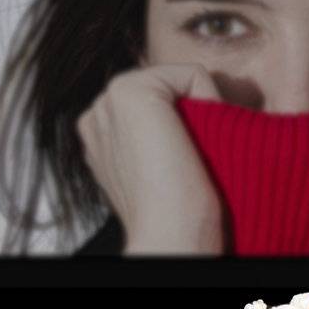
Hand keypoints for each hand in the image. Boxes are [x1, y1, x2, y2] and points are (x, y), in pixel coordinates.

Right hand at [76, 64, 224, 254]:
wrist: (170, 233)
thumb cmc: (176, 215)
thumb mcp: (158, 168)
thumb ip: (157, 139)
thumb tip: (197, 114)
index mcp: (98, 135)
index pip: (157, 107)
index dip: (184, 128)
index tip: (184, 166)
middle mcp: (97, 113)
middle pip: (168, 91)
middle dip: (192, 115)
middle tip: (192, 161)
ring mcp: (108, 99)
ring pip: (180, 83)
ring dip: (201, 111)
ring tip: (192, 154)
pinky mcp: (130, 88)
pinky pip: (193, 74)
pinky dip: (211, 100)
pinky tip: (198, 140)